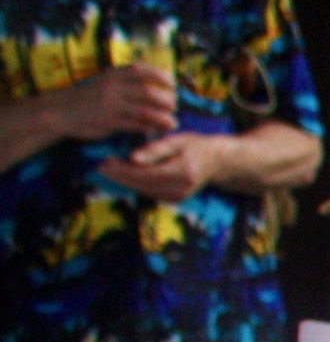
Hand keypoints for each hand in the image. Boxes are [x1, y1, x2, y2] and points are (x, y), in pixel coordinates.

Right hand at [53, 61, 175, 141]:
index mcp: (113, 74)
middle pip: (149, 93)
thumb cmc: (89, 97)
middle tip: (173, 107)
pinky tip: (155, 130)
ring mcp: (110, 105)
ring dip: (163, 118)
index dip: (161, 76)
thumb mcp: (105, 81)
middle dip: (167, 101)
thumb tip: (156, 84)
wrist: (61, 111)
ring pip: (146, 111)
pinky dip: (149, 128)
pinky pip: (136, 126)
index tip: (172, 84)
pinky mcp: (109, 122)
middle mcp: (112, 88)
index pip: (141, 71)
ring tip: (172, 122)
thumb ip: (126, 81)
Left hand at [96, 128, 224, 200]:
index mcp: (182, 172)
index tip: (106, 161)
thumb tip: (132, 159)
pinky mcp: (175, 200)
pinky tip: (125, 176)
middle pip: (142, 185)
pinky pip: (150, 193)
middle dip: (119, 177)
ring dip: (125, 182)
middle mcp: (181, 189)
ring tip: (109, 170)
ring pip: (144, 191)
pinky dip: (136, 185)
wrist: (216, 162)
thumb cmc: (195, 146)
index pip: (145, 174)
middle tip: (101, 166)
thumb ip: (155, 150)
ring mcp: (179, 197)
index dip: (123, 170)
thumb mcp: (176, 141)